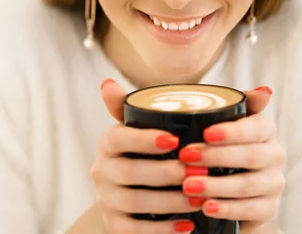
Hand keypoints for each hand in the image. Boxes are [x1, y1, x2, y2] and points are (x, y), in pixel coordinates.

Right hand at [90, 79, 199, 233]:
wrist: (132, 194)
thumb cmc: (146, 154)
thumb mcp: (142, 130)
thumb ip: (139, 106)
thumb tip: (108, 82)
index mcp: (107, 143)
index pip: (118, 137)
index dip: (143, 139)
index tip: (174, 139)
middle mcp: (101, 170)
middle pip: (130, 172)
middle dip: (166, 173)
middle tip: (199, 171)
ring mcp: (106, 199)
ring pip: (135, 202)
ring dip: (170, 202)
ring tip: (200, 198)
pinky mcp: (114, 225)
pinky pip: (134, 230)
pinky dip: (162, 230)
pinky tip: (187, 226)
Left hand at [180, 87, 285, 232]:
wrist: (223, 185)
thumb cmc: (216, 143)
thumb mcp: (218, 120)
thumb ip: (236, 102)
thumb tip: (266, 90)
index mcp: (264, 130)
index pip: (256, 127)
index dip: (233, 131)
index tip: (206, 133)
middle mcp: (274, 155)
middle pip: (252, 156)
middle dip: (217, 157)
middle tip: (186, 157)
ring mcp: (273, 182)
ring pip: (249, 184)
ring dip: (217, 185)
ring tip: (188, 186)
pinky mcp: (268, 207)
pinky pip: (251, 210)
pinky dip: (227, 209)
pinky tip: (206, 207)